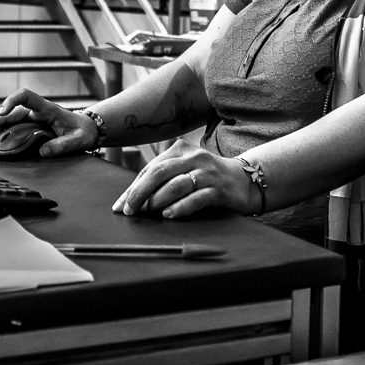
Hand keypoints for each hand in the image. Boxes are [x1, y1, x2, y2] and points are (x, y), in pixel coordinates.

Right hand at [0, 88, 97, 156]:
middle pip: (9, 111)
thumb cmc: (83, 131)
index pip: (26, 96)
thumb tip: (43, 152)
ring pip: (7, 120)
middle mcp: (35, 112)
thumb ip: (63, 145)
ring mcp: (31, 120)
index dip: (12, 100)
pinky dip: (0, 134)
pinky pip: (11, 129)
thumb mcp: (78, 140)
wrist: (87, 130)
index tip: (3, 112)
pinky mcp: (29, 129)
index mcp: (47, 109)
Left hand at [111, 139, 258, 218]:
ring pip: (177, 184)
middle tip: (129, 210)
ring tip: (148, 212)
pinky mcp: (219, 189)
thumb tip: (132, 200)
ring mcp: (207, 172)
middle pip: (160, 172)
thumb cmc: (207, 178)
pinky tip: (169, 214)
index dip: (133, 188)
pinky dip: (180, 207)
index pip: (151, 168)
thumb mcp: (185, 171)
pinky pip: (196, 198)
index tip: (120, 206)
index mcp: (181, 150)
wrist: (244, 180)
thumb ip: (162, 179)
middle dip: (140, 193)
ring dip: (158, 200)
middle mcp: (194, 157)